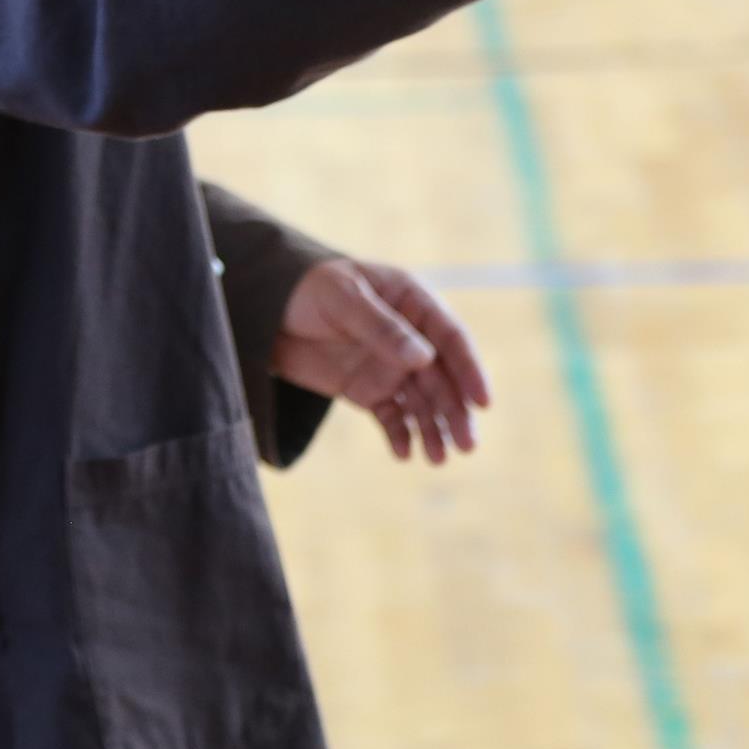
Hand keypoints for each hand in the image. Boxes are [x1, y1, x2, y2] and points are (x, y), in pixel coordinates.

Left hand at [272, 258, 491, 463]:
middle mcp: (409, 337)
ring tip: (437, 459)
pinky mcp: (368, 390)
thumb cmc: (308, 288)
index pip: (450, 337)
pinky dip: (400, 435)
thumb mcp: (344, 300)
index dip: (469, 368)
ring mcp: (389, 365)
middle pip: (442, 377)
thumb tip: (424, 358)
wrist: (266, 310)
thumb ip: (383, 328)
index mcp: (411, 301)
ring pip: (421, 402)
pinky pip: (392, 417)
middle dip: (456, 411)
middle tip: (466, 446)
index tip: (482, 401)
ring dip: (433, 429)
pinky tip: (404, 454)